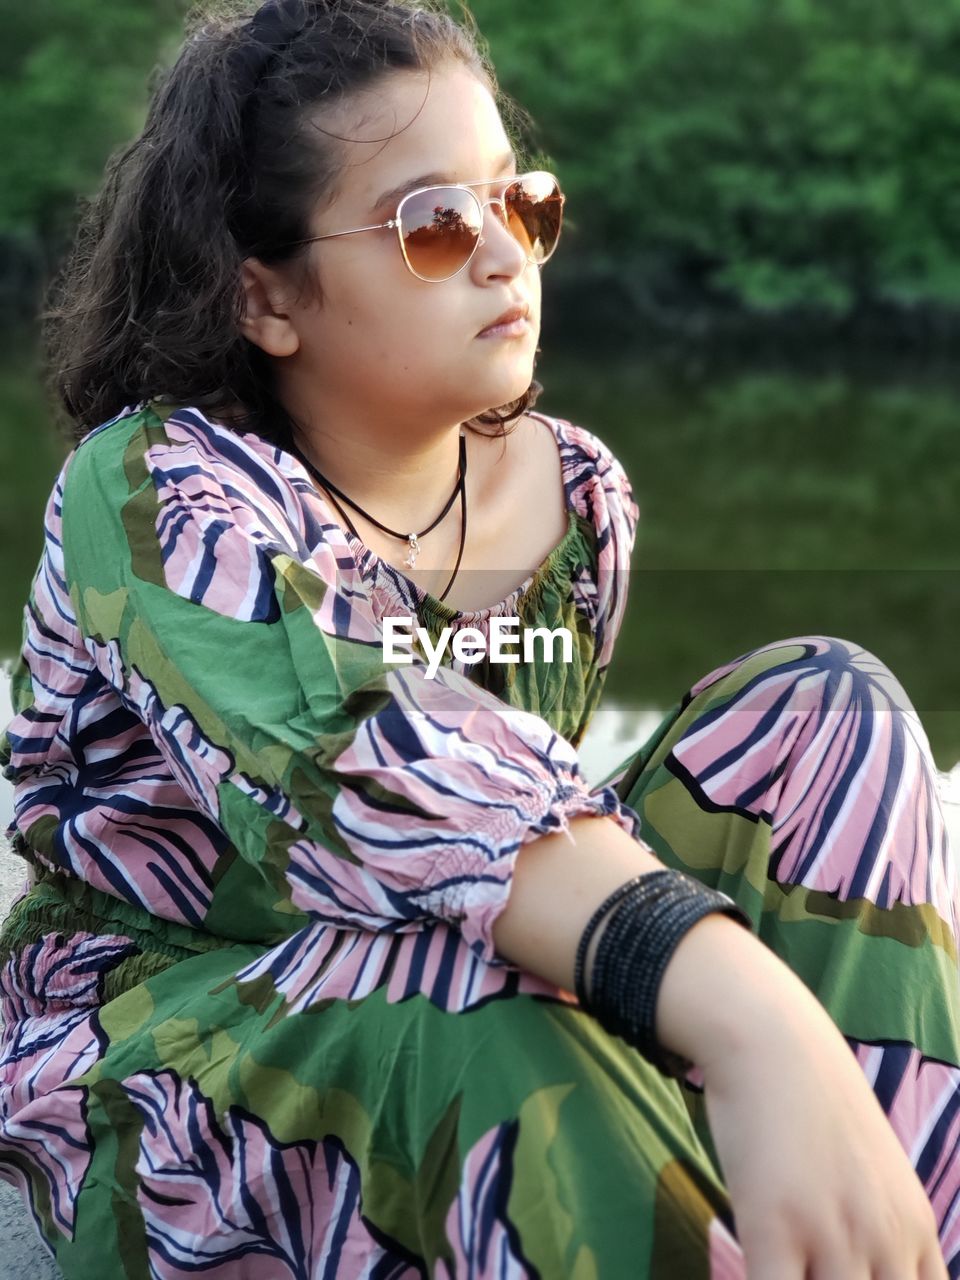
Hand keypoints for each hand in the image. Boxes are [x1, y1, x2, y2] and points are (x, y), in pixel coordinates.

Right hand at [699, 987, 945, 1279]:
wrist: (770, 1036)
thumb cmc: (812, 1098)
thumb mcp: (875, 1169)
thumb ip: (882, 1226)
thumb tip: (867, 1265)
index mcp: (916, 1229)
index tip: (848, 1275)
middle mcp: (886, 1239)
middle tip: (812, 1270)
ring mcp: (832, 1234)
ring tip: (780, 1266)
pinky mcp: (773, 1225)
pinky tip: (753, 1265)